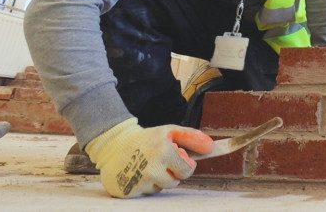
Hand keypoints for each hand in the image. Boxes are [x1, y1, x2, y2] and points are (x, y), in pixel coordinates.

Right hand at [85, 118, 213, 197]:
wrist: (114, 144)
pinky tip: (136, 174)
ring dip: (156, 180)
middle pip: (174, 183)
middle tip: (158, 162)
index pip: (187, 171)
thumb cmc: (146, 138)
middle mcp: (152, 169)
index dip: (183, 166)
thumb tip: (211, 147)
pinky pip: (145, 194)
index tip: (176, 160)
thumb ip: (192, 137)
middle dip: (170, 174)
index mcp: (164, 152)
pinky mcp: (127, 192)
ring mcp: (139, 182)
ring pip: (159, 189)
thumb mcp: (169, 131)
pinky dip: (143, 186)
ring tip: (146, 167)